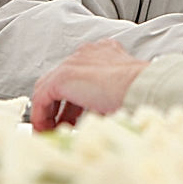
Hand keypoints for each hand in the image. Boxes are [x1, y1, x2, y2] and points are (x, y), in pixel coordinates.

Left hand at [30, 39, 148, 130]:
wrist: (141, 88)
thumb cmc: (140, 91)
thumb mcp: (121, 91)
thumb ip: (105, 97)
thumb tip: (98, 115)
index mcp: (104, 53)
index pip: (80, 74)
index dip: (75, 98)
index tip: (75, 116)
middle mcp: (86, 54)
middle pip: (62, 81)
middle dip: (61, 106)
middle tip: (62, 125)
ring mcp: (73, 63)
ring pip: (49, 87)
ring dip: (48, 111)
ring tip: (51, 130)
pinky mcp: (62, 76)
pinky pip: (42, 97)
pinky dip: (41, 115)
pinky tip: (45, 128)